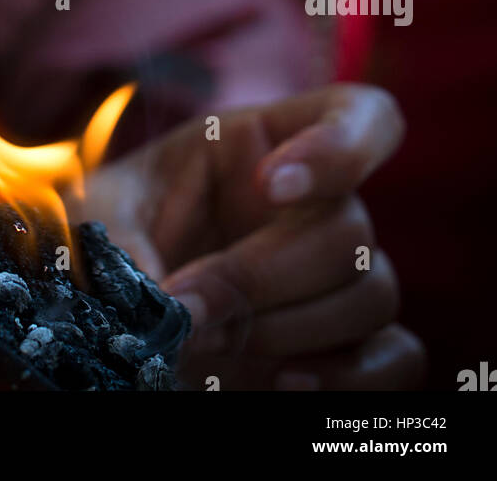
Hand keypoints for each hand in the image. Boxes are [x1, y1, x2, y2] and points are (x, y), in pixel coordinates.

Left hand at [69, 83, 424, 389]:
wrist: (111, 309)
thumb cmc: (107, 236)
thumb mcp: (97, 218)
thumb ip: (125, 245)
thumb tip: (170, 307)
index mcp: (265, 144)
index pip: (357, 115)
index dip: (337, 145)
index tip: (268, 184)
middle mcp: (315, 205)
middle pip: (350, 228)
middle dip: (263, 276)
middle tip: (189, 309)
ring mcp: (336, 277)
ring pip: (373, 293)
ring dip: (291, 329)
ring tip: (212, 345)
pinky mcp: (345, 343)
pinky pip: (398, 357)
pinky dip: (352, 376)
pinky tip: (283, 381)